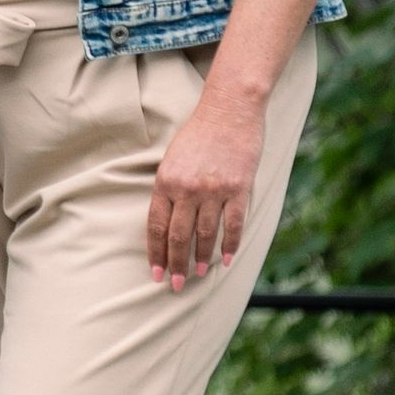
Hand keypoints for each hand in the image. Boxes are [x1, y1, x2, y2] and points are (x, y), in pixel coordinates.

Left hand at [146, 80, 268, 288]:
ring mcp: (213, 190)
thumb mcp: (172, 159)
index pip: (156, 226)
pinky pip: (233, 224)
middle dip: (176, 264)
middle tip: (175, 284)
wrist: (230, 110)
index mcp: (165, 181)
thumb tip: (166, 222)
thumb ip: (169, 189)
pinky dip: (229, 245)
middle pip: (178, 236)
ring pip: (205, 234)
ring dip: (201, 258)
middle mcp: (187, 188)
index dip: (155, 252)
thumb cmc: (199, 133)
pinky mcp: (239, 189)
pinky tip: (224, 260)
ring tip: (198, 275)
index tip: (155, 273)